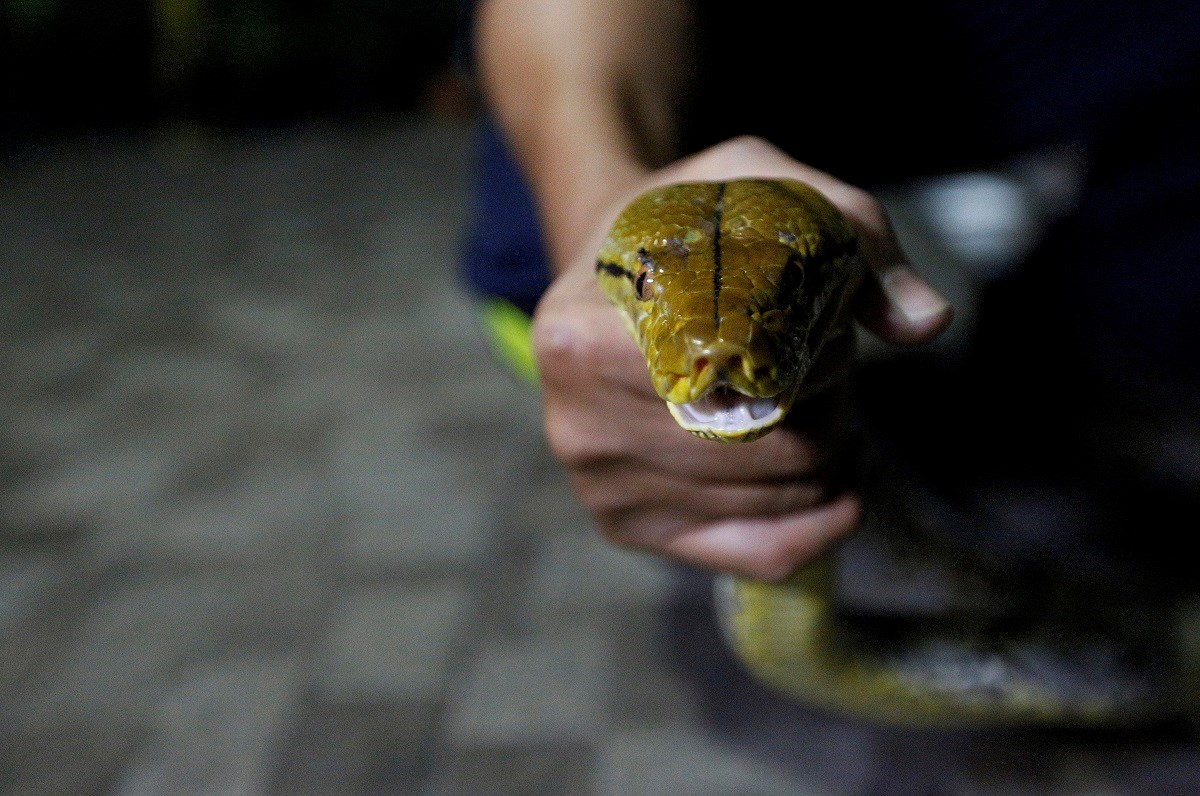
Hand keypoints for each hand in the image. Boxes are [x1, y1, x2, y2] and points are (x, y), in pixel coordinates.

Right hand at [532, 137, 951, 580]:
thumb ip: (853, 232)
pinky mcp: (630, 527)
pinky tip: (839, 489)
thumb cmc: (688, 229)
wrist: (610, 275)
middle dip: (830, 408)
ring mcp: (602, 488)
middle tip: (828, 368)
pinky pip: (756, 555)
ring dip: (826, 452)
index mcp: (583, 339)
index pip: (745, 381)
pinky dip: (818, 528)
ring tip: (813, 403)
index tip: (829, 333)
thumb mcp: (762, 186)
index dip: (816, 361)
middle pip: (770, 451)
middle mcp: (579, 426)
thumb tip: (927, 324)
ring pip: (777, 500)